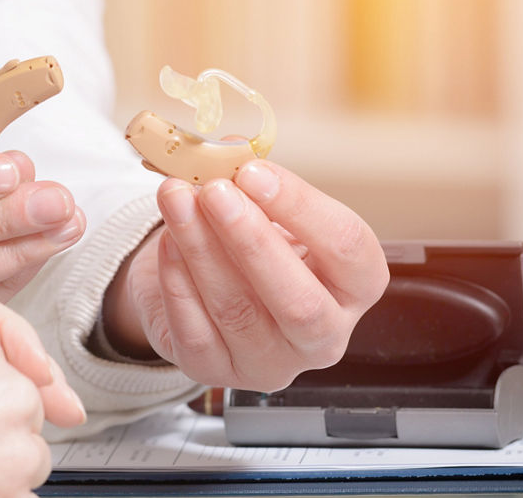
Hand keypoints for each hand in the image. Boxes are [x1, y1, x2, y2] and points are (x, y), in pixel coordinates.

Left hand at [101, 160, 388, 390]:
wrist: (202, 279)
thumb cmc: (249, 238)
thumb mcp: (265, 206)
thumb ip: (255, 182)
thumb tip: (229, 149)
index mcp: (356, 284)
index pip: (347, 247)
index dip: (301, 207)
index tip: (254, 171)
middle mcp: (325, 335)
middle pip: (299, 300)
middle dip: (251, 240)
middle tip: (214, 191)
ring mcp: (272, 363)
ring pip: (239, 312)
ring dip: (202, 249)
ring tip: (175, 198)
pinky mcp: (216, 373)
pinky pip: (196, 332)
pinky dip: (177, 281)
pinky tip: (167, 241)